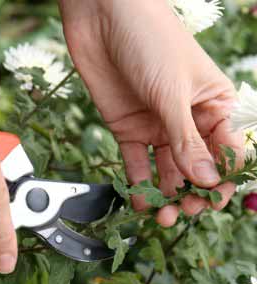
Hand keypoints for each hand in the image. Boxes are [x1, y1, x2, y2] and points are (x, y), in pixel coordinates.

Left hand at [59, 0, 243, 225]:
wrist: (102, 17)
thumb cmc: (149, 41)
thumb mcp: (172, 92)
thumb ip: (186, 139)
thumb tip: (207, 180)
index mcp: (216, 104)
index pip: (229, 151)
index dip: (224, 178)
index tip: (214, 199)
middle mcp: (189, 119)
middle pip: (199, 167)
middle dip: (196, 192)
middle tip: (186, 210)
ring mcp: (158, 125)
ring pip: (168, 170)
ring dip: (168, 195)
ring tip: (163, 216)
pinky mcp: (128, 127)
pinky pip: (137, 163)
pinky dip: (139, 183)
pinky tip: (140, 202)